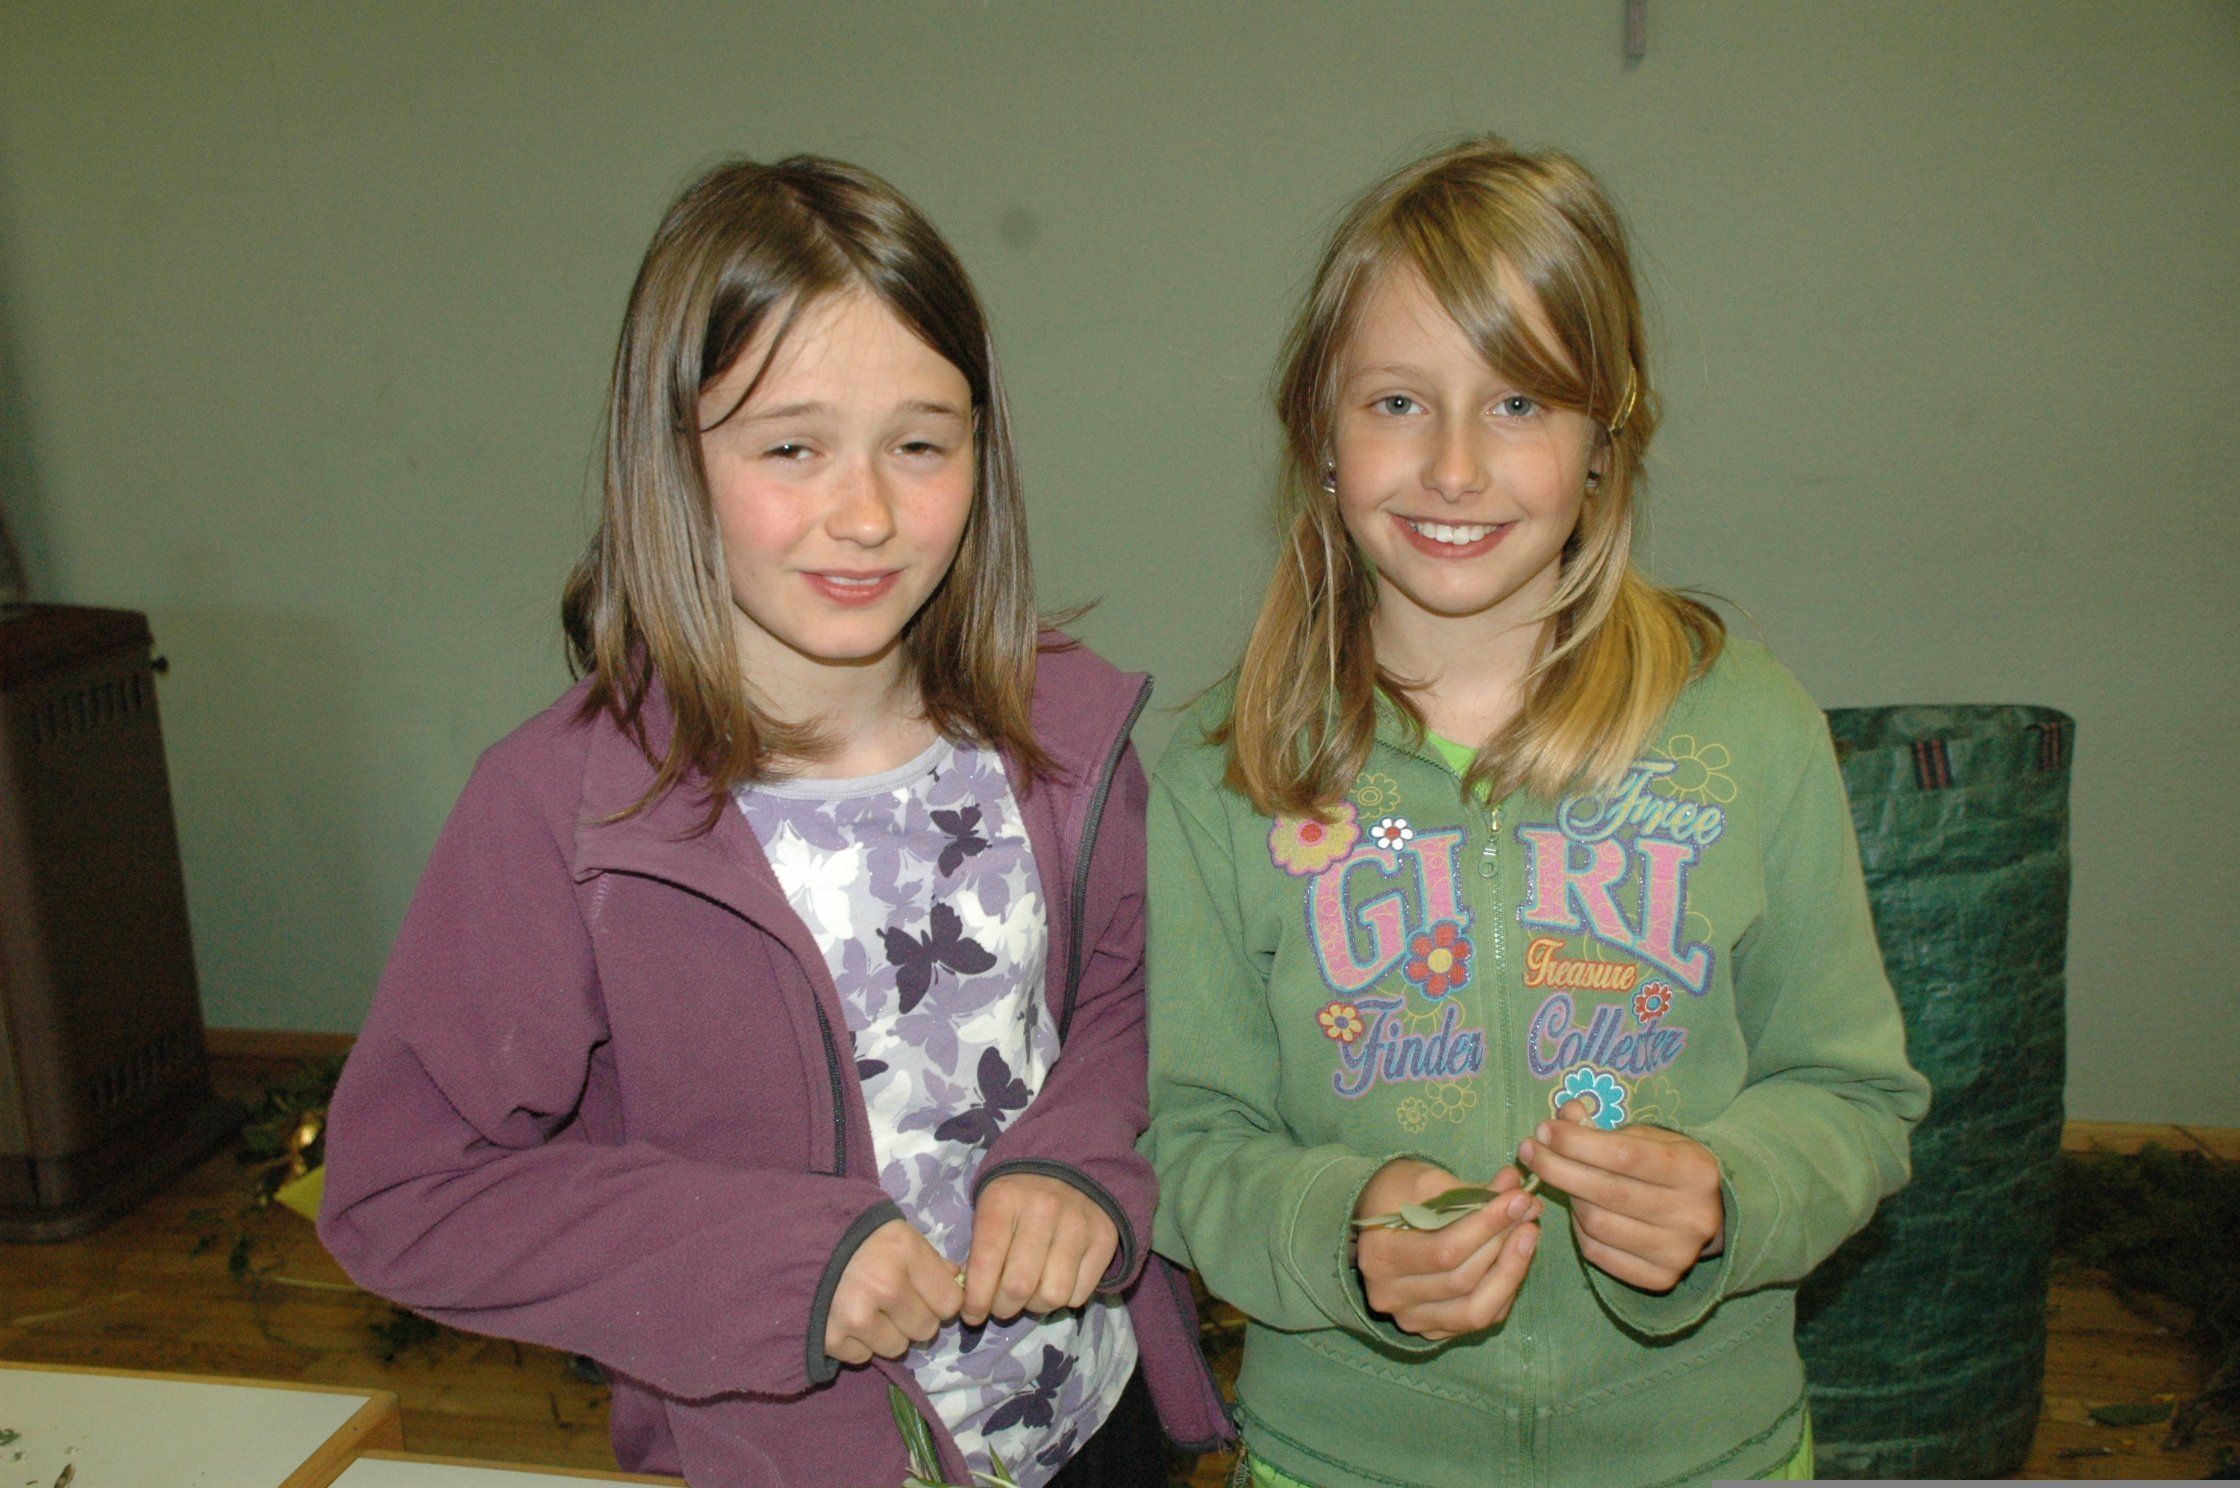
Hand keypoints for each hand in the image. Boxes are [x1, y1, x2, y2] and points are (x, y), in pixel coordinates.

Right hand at [825, 1218, 964, 1365]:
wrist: (795, 1243)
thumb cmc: (856, 1236)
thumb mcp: (898, 1234)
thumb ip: (930, 1260)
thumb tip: (956, 1281)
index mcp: (905, 1253)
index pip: (950, 1302)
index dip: (941, 1299)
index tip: (927, 1293)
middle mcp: (884, 1286)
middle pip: (926, 1329)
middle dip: (915, 1318)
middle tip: (894, 1302)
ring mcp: (857, 1315)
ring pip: (897, 1348)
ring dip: (888, 1334)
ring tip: (869, 1310)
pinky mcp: (831, 1338)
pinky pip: (863, 1356)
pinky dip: (858, 1343)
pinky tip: (847, 1318)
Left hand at [961, 1173, 1118, 1326]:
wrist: (1068, 1170)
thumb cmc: (1018, 1198)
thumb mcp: (989, 1210)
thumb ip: (979, 1253)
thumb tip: (974, 1302)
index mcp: (1005, 1199)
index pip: (986, 1261)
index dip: (976, 1299)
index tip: (972, 1315)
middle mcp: (1043, 1208)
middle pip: (1020, 1286)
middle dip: (1003, 1308)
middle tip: (1000, 1306)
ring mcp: (1078, 1223)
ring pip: (1053, 1295)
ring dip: (1035, 1307)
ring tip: (1029, 1296)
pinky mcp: (1104, 1238)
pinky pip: (1079, 1294)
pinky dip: (1064, 1299)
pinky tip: (1054, 1282)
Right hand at [1352, 1159, 1540, 1341]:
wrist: (1375, 1220)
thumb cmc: (1396, 1194)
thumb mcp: (1424, 1180)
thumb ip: (1470, 1189)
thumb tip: (1514, 1185)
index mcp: (1379, 1257)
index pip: (1444, 1251)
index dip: (1487, 1226)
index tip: (1518, 1198)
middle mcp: (1390, 1296)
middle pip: (1462, 1280)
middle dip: (1503, 1243)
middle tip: (1530, 1211)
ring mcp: (1411, 1318)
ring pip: (1475, 1310)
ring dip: (1511, 1271)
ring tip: (1529, 1235)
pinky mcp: (1432, 1329)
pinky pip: (1478, 1318)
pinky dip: (1503, 1290)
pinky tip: (1515, 1260)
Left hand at [1519, 1100, 1724, 1292]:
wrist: (1709, 1215)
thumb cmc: (1668, 1166)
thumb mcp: (1647, 1137)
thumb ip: (1604, 1127)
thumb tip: (1563, 1116)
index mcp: (1696, 1171)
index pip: (1624, 1156)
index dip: (1577, 1143)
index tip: (1543, 1130)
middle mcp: (1693, 1216)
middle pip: (1606, 1191)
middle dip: (1557, 1167)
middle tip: (1530, 1150)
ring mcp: (1678, 1253)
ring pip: (1596, 1223)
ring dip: (1568, 1197)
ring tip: (1561, 1177)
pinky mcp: (1661, 1279)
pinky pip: (1598, 1252)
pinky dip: (1578, 1229)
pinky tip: (1579, 1208)